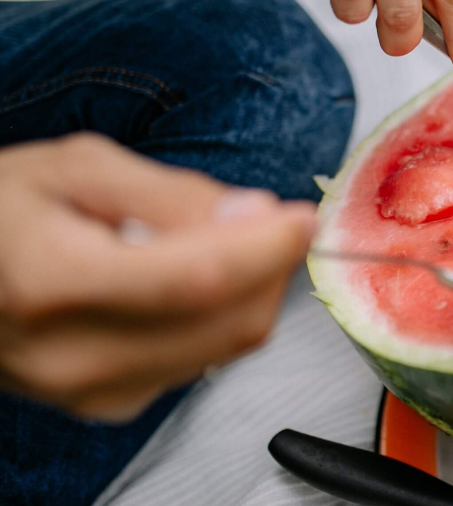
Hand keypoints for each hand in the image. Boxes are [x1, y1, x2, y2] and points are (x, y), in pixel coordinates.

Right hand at [0, 134, 315, 421]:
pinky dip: (220, 316)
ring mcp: (93, 392)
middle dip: (270, 266)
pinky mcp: (112, 404)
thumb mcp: (78, 169)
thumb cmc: (1, 213)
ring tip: (207, 243)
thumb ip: (173, 194)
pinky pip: (205, 358)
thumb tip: (256, 215)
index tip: (301, 218)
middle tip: (264, 218)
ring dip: (250, 290)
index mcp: (55, 282)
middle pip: (229, 322)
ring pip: (228, 344)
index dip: (267, 249)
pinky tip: (182, 282)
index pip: (200, 280)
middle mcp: (74, 355)